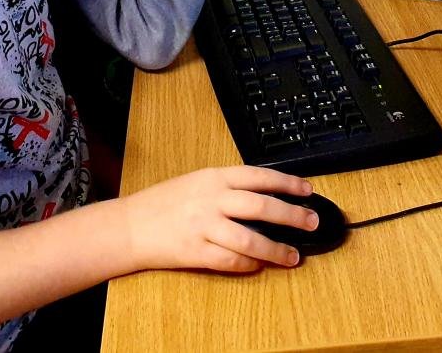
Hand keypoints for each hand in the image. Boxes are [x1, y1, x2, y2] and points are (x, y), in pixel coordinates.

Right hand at [120, 166, 315, 272]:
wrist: (130, 225)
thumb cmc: (163, 202)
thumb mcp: (197, 181)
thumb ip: (227, 186)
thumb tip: (265, 195)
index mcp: (213, 177)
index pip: (259, 176)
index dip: (287, 183)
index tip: (307, 190)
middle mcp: (211, 199)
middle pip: (262, 207)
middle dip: (292, 215)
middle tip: (311, 222)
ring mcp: (204, 227)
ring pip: (250, 240)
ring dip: (276, 250)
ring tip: (293, 256)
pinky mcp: (196, 252)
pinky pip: (230, 261)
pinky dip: (249, 265)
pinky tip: (259, 265)